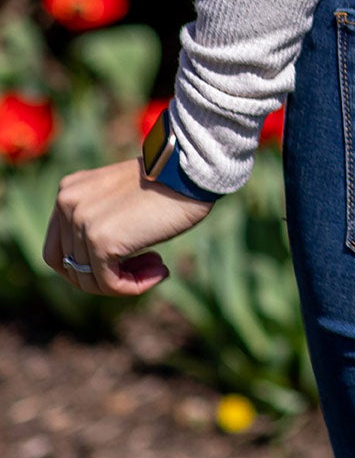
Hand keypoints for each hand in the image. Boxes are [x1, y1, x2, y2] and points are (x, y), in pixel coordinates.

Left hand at [43, 157, 212, 296]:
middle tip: (147, 266)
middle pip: (71, 267)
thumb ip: (100, 221)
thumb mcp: (122, 198)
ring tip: (158, 268)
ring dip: (127, 281)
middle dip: (108, 275)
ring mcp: (81, 222)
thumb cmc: (170, 184)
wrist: (192, 171)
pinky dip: (133, 286)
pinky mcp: (101, 240)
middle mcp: (67, 204)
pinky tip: (160, 272)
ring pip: (89, 279)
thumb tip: (94, 267)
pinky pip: (108, 283)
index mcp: (69, 190)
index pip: (59, 248)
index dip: (89, 266)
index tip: (126, 263)